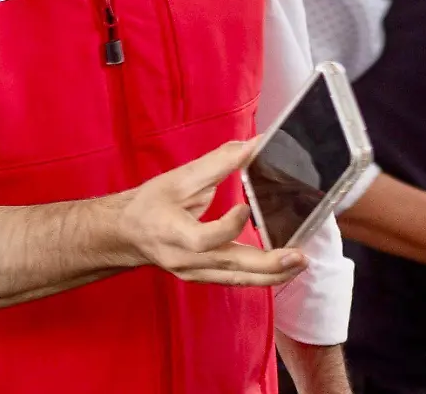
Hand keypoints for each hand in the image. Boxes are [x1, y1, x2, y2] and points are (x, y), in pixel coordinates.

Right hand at [117, 140, 308, 286]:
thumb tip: (253, 145)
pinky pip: (235, 280)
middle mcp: (185, 260)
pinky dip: (260, 276)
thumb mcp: (179, 178)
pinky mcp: (203, 278)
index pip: (204, 239)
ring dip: (271, 275)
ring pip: (237, 280)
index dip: (227, 227)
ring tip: (299, 264)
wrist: (126, 235)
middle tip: (298, 257)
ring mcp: (195, 274)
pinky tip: (282, 268)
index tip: (244, 208)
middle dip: (267, 265)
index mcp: (174, 233)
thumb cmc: (150, 204)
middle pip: (230, 268)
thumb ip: (218, 163)